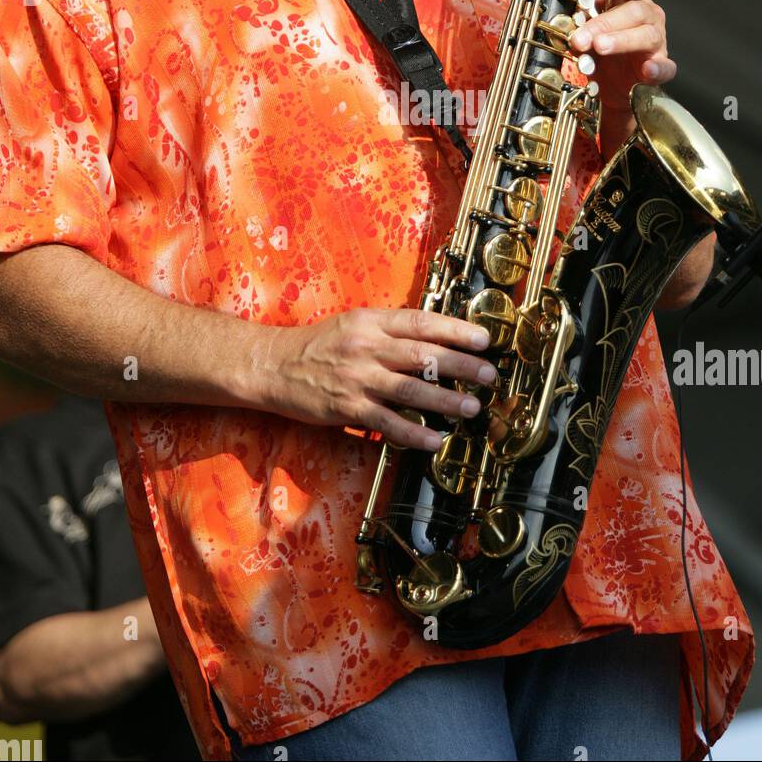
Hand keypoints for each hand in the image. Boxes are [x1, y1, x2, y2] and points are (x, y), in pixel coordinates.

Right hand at [254, 308, 493, 450]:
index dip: (456, 330)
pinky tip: (435, 439)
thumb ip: (390, 329)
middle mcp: (367, 347)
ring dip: (445, 400)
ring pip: (411, 389)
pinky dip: (414, 433)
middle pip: (424, 355)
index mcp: (371, 322)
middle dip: (462, 366)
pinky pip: (387, 423)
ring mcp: (358, 379)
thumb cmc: (318, 345)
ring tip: (471, 407)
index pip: (422, 322)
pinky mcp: (348, 408)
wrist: (272, 366)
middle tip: (489, 375)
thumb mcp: (354, 323)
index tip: (484, 339)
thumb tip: (435, 337)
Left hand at [568, 0, 675, 110]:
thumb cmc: (600, 52)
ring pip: (646, 36)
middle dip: (605, 22)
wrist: (607, 88)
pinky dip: (657, 68)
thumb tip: (573, 9)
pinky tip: (647, 69)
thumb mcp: (587, 31)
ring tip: (600, 47)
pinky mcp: (659, 68)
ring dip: (621, 41)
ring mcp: (656, 43)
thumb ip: (583, 18)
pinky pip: (665, 67)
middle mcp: (647, 18)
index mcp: (630, 1)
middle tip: (582, 36)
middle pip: (635, 11)